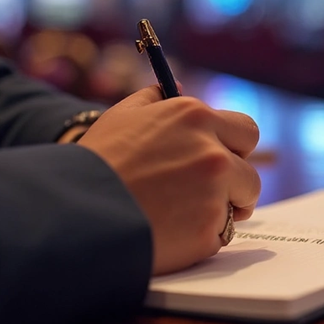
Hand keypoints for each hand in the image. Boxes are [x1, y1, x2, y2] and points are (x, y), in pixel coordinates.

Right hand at [77, 86, 261, 274]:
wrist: (72, 214)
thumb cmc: (95, 164)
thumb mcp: (121, 117)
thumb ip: (154, 99)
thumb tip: (174, 86)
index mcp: (195, 117)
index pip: (246, 131)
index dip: (233, 149)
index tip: (221, 160)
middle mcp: (212, 151)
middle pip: (251, 172)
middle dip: (235, 183)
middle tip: (208, 194)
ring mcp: (215, 191)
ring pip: (241, 204)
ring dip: (221, 211)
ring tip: (181, 215)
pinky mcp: (210, 229)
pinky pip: (220, 234)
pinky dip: (201, 238)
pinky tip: (170, 234)